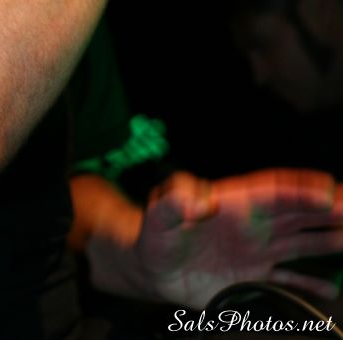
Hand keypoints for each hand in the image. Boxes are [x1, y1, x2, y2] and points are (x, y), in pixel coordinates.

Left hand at [87, 169, 342, 309]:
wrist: (152, 265)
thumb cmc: (156, 232)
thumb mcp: (160, 211)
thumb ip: (176, 201)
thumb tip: (202, 202)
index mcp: (236, 201)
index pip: (277, 191)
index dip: (303, 190)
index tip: (329, 191)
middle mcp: (254, 223)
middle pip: (299, 213)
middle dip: (329, 211)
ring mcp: (256, 250)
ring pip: (301, 242)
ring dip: (328, 241)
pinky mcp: (253, 276)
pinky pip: (288, 278)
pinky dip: (309, 282)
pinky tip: (329, 286)